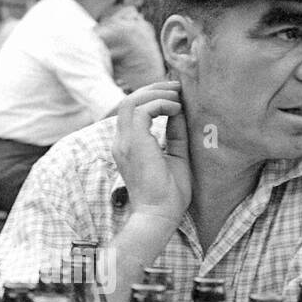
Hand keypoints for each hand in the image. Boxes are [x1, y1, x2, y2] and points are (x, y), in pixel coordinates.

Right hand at [112, 81, 190, 227]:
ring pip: (132, 100)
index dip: (152, 97)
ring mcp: (125, 142)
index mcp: (127, 146)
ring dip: (157, 93)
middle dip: (154, 88)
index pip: (131, 111)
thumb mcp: (176, 156)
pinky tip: (177, 110)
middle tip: (177, 86)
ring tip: (177, 95)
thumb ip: (175, 134)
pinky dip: (161, 104)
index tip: (175, 95)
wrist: (160, 215)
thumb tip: (180, 111)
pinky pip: (143, 110)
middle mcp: (121, 142)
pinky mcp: (134, 143)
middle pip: (129, 101)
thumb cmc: (169, 194)